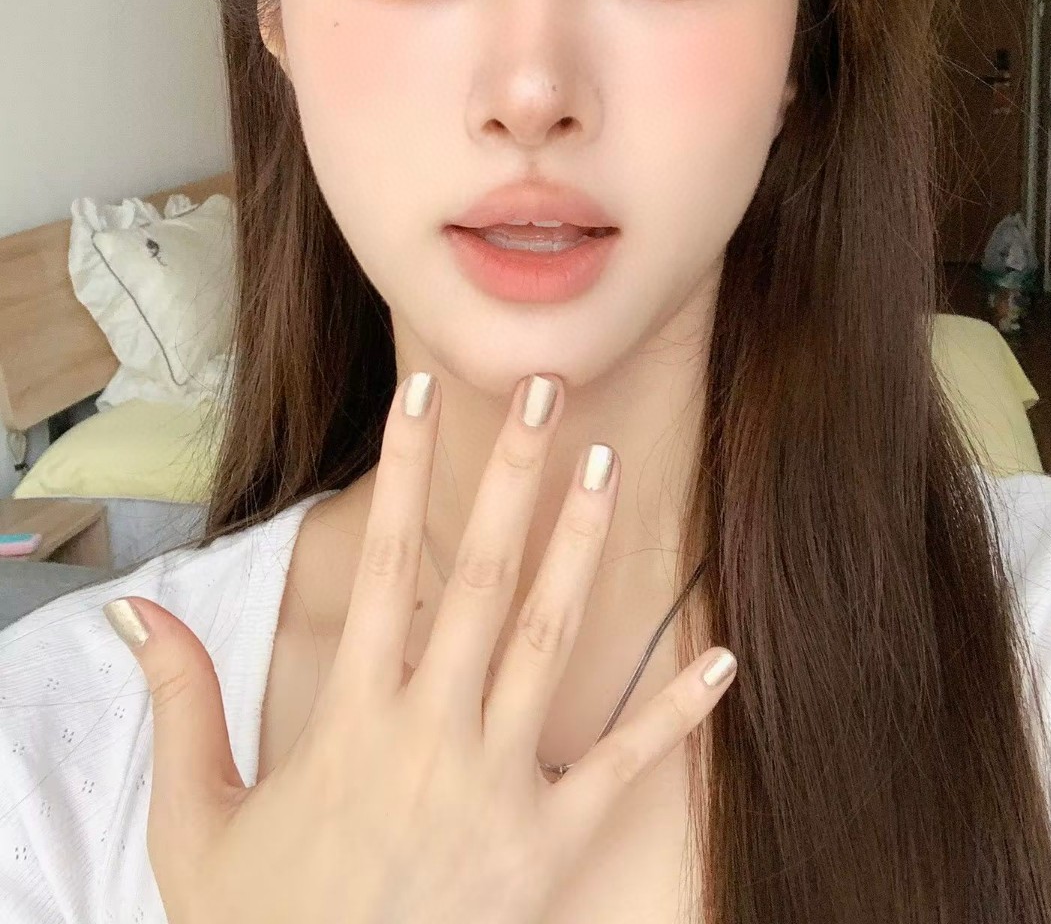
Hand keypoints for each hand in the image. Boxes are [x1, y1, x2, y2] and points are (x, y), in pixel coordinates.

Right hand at [106, 371, 736, 922]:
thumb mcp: (193, 825)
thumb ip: (179, 706)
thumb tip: (137, 608)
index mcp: (348, 724)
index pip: (383, 566)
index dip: (403, 472)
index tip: (423, 393)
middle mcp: (429, 739)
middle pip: (476, 578)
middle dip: (511, 476)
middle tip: (545, 390)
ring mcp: (498, 791)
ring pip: (546, 644)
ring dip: (579, 549)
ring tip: (607, 466)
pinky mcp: (550, 850)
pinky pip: (623, 771)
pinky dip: (675, 715)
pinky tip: (723, 658)